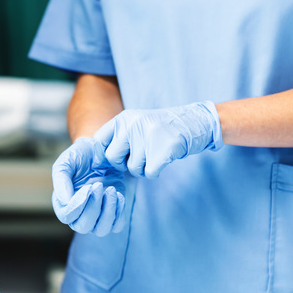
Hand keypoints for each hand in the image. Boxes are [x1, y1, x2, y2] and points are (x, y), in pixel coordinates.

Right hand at [52, 137, 126, 235]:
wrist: (101, 150)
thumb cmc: (80, 156)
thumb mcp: (66, 162)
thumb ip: (61, 180)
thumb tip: (65, 201)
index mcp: (63, 203)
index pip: (67, 216)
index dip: (77, 205)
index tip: (88, 187)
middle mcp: (78, 213)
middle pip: (83, 226)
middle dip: (93, 208)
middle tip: (99, 185)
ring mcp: (96, 215)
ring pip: (101, 230)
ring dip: (108, 212)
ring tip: (111, 190)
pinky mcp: (112, 212)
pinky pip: (117, 225)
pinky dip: (119, 212)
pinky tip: (118, 194)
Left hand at [93, 101, 222, 178]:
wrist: (194, 122)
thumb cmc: (161, 128)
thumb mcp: (137, 123)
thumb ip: (119, 136)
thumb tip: (99, 157)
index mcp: (123, 118)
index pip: (98, 140)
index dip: (105, 152)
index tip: (117, 156)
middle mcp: (132, 126)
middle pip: (112, 158)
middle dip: (123, 164)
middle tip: (138, 158)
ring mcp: (147, 137)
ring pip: (132, 169)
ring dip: (143, 168)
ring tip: (154, 154)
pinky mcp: (162, 150)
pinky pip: (148, 173)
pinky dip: (155, 172)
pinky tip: (162, 160)